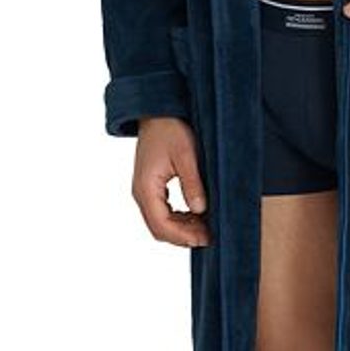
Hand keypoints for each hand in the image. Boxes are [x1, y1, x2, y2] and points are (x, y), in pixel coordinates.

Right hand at [132, 117, 211, 247]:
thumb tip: (200, 210)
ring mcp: (144, 190)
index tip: (205, 238)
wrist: (158, 112)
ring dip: (181, 228)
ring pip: (160, 221)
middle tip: (209, 236)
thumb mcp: (186, 154)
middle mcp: (141, 192)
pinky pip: (162, 211)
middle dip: (183, 236)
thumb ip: (192, 183)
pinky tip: (196, 214)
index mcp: (146, 187)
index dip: (183, 236)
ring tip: (205, 226)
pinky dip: (178, 218)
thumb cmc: (170, 128)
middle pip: (159, 228)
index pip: (161, 224)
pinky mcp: (150, 186)